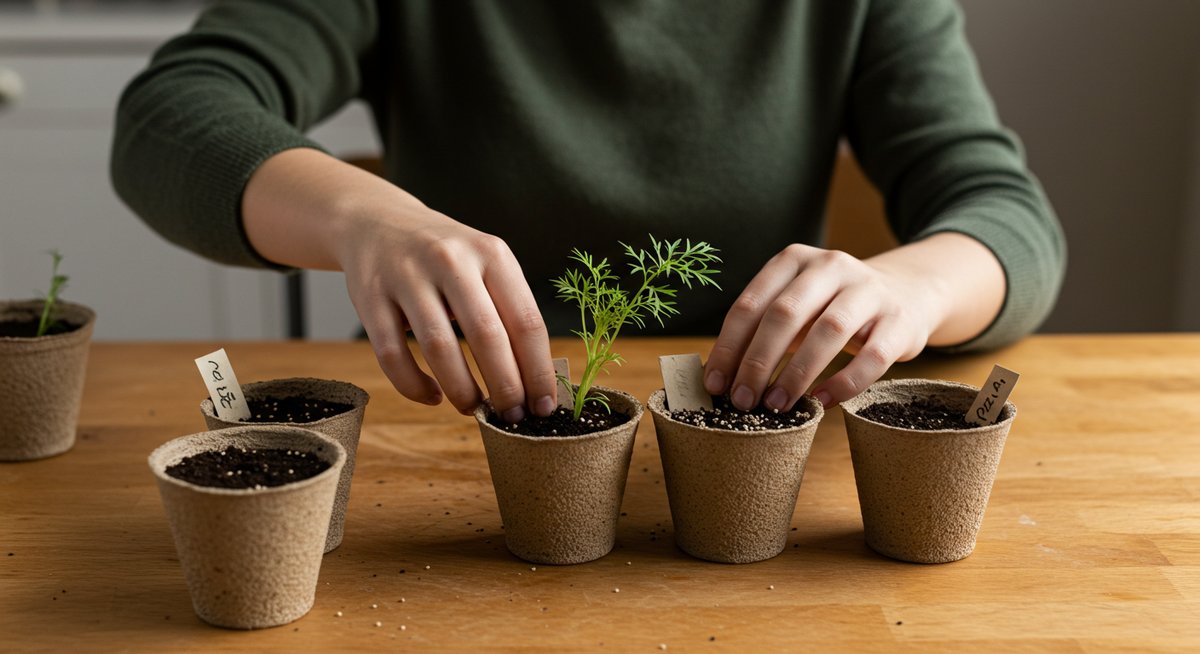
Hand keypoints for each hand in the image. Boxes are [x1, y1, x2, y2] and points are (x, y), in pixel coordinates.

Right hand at [242, 149, 556, 420]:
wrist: (377, 223)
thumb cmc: (446, 257)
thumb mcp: (485, 263)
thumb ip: (509, 310)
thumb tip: (538, 382)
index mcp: (492, 253)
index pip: (526, 321)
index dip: (538, 371)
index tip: (544, 406)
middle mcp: (451, 260)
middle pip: (487, 336)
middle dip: (505, 386)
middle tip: (511, 416)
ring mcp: (407, 276)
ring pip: (439, 347)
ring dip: (461, 390)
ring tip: (473, 408)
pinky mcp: (370, 296)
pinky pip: (393, 354)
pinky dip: (414, 385)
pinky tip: (432, 396)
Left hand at [703, 241, 975, 410]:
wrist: (907, 293)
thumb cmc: (832, 307)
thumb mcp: (796, 305)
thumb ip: (761, 330)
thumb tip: (719, 377)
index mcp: (794, 260)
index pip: (751, 304)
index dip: (729, 347)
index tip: (715, 384)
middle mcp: (831, 266)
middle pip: (785, 314)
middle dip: (758, 362)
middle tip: (742, 400)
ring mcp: (869, 290)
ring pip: (828, 331)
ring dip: (797, 373)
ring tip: (776, 405)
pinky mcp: (899, 320)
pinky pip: (871, 356)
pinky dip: (844, 383)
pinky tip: (822, 403)